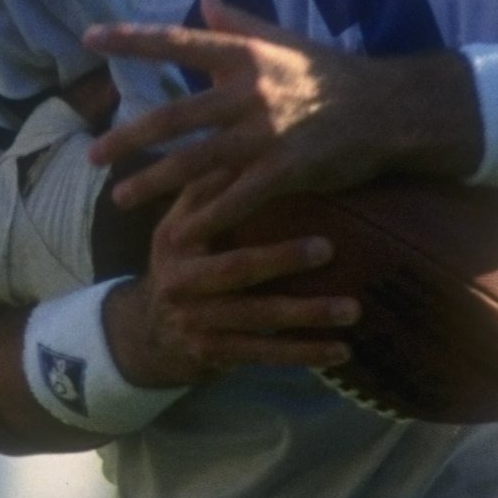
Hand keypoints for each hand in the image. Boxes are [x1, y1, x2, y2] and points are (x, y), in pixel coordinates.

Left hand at [81, 0, 480, 237]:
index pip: (178, 42)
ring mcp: (268, 131)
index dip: (132, 39)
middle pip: (176, 114)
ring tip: (119, 199)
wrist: (391, 109)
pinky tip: (183, 234)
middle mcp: (250, 89)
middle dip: (129, 137)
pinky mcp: (289, 169)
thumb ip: (240, 24)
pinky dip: (208, 217)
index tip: (90, 38)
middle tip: (93, 155)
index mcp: (245, 54)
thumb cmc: (332, 74)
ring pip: (197, 159)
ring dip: (154, 182)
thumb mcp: (285, 42)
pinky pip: (238, 197)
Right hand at [101, 195, 356, 388]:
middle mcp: (181, 282)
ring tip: (353, 309)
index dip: (243, 199)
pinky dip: (304, 354)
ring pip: (258, 319)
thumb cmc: (179, 265)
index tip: (290, 181)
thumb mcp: (178, 226)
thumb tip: (238, 140)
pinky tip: (342, 351)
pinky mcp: (215, 356)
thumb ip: (204, 191)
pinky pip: (265, 355)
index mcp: (176, 241)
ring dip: (307, 316)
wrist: (143, 336)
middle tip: (330, 248)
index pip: (212, 215)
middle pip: (236, 270)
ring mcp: (197, 323)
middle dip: (283, 259)